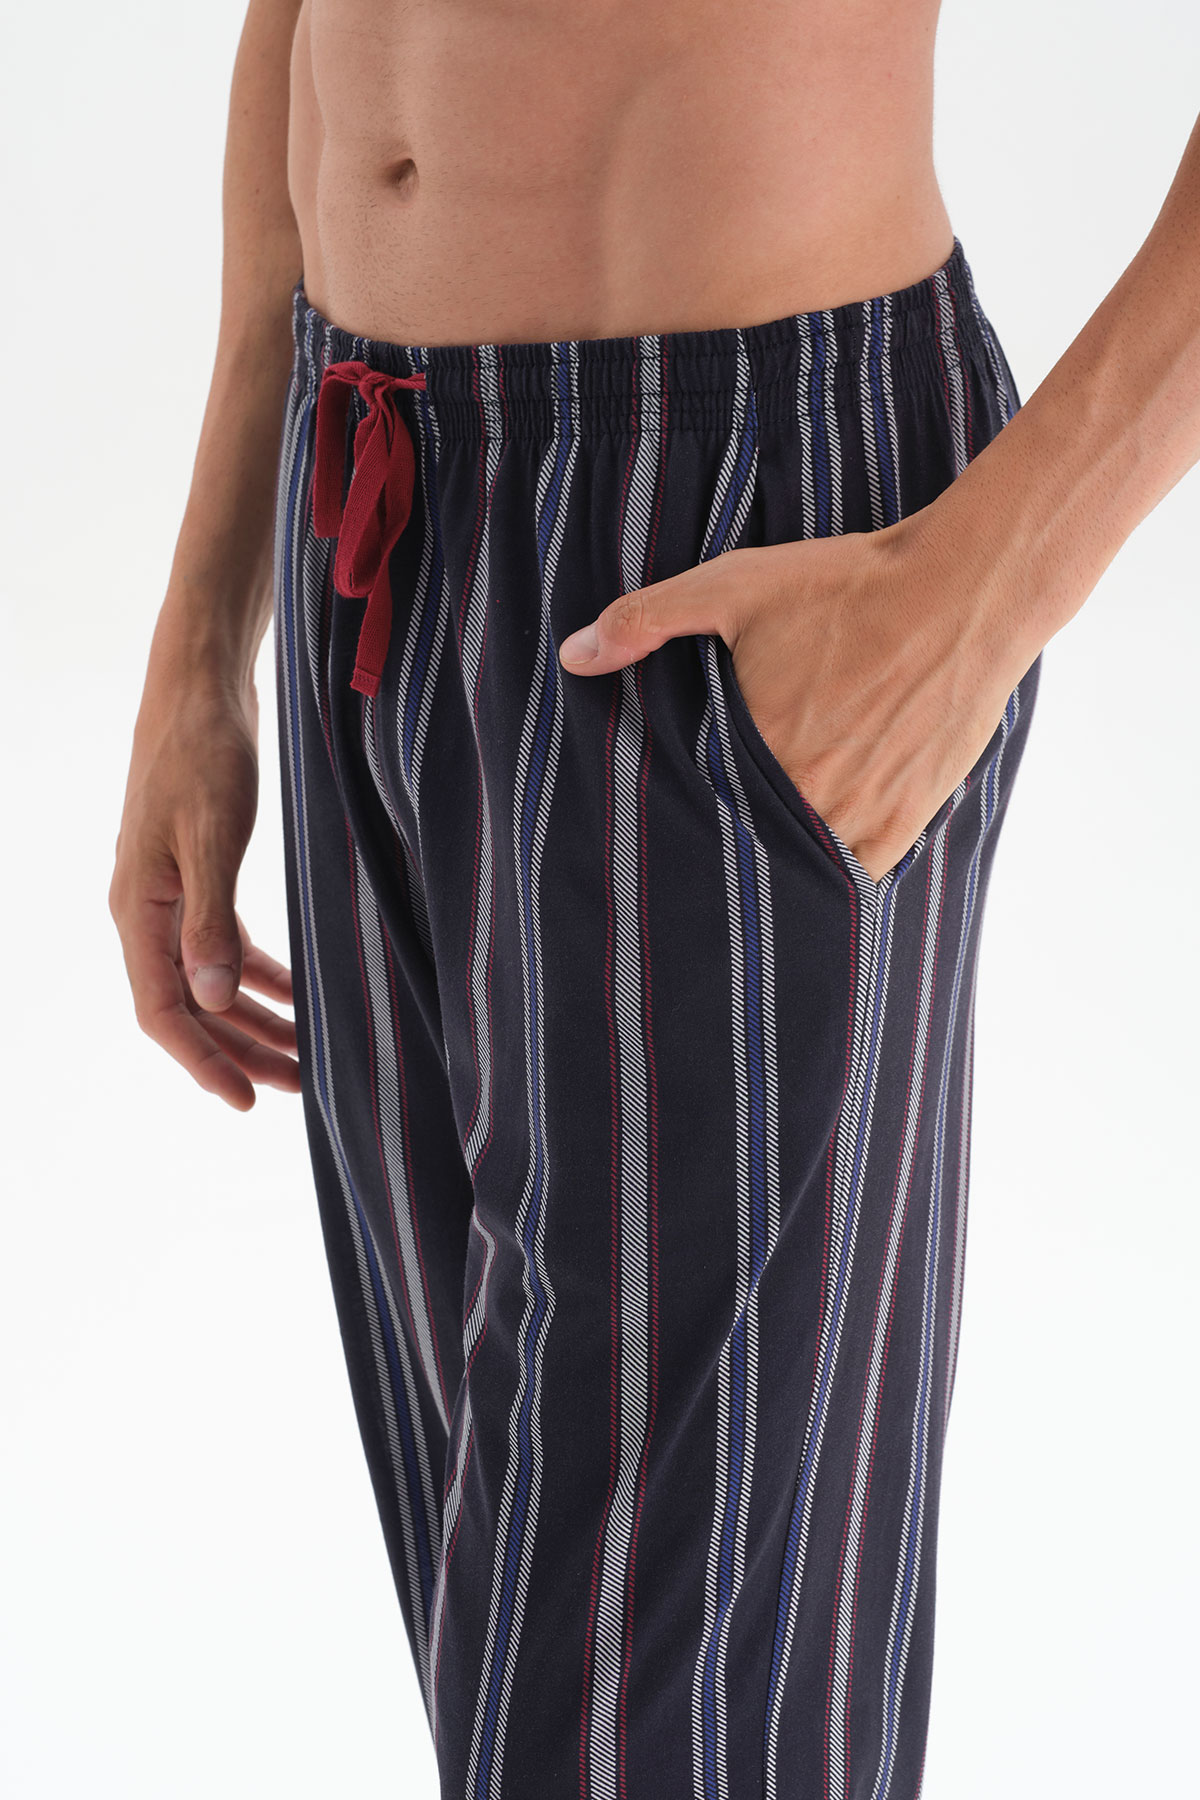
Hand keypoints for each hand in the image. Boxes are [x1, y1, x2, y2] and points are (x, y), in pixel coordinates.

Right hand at [109, 671, 299, 1110]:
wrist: (197, 688)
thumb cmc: (202, 753)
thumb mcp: (211, 836)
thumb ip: (211, 921)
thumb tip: (209, 998)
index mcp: (139, 911)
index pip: (163, 1012)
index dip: (203, 1061)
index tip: (246, 1101)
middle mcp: (147, 912)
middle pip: (190, 1007)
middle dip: (241, 1050)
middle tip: (298, 1085)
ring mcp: (170, 894)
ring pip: (208, 980)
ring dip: (254, 1018)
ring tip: (305, 1053)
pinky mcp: (196, 873)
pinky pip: (221, 944)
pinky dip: (257, 973)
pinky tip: (295, 992)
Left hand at [558, 516, 1030, 881]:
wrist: (962, 593)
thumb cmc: (845, 586)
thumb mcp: (734, 586)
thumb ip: (647, 619)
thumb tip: (573, 656)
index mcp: (752, 749)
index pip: (693, 809)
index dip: (675, 820)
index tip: (659, 827)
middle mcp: (804, 795)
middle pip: (742, 845)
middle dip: (721, 846)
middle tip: (702, 852)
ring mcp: (858, 815)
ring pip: (796, 868)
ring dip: (773, 866)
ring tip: (750, 865)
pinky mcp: (904, 821)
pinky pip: (855, 876)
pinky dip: (832, 874)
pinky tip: (810, 869)